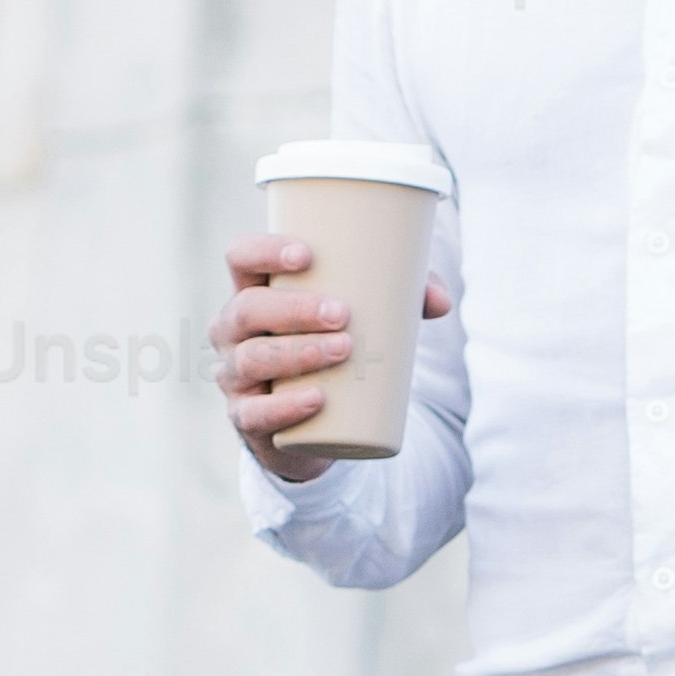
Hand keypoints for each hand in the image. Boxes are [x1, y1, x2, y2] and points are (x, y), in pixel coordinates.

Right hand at [216, 232, 449, 465]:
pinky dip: (285, 407)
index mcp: (255, 292)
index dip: (264, 251)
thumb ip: (401, 301)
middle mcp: (234, 330)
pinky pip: (255, 413)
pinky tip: (316, 399)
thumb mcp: (363, 320)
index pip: (241, 258)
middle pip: (247, 309)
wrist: (316, 424)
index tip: (306, 256)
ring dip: (297, 352)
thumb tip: (440, 301)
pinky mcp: (246, 417)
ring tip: (343, 350)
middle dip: (294, 309)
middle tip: (343, 314)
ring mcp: (235, 374)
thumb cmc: (334, 349)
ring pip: (252, 358)